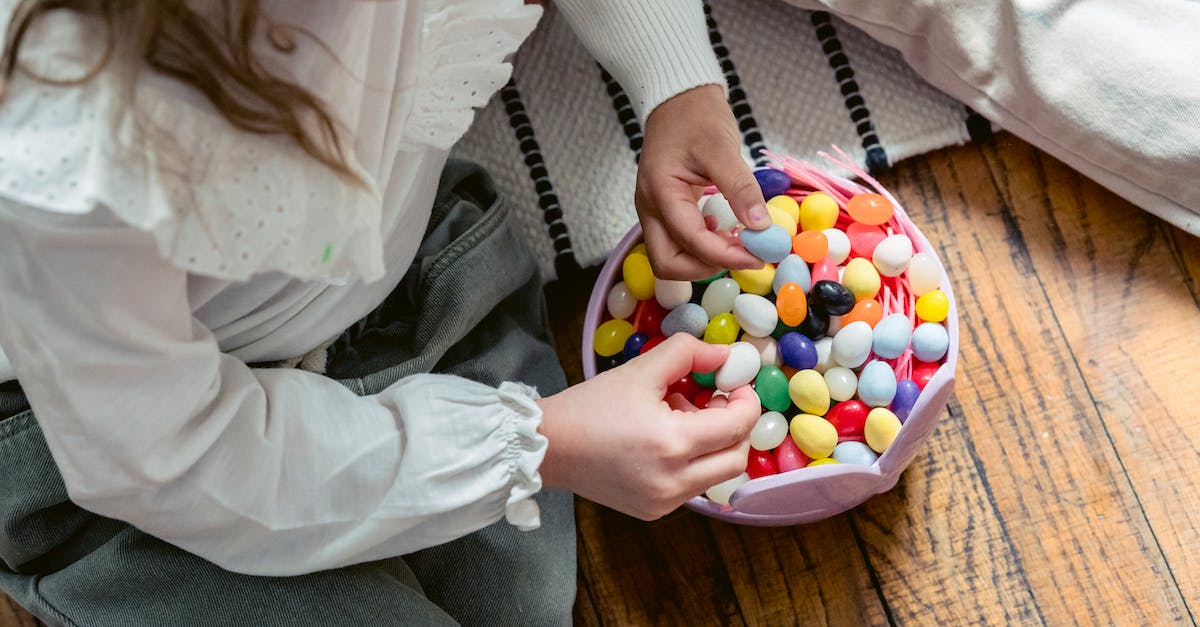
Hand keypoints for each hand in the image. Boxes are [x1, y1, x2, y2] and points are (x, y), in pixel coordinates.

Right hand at [537, 334, 760, 519]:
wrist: (549, 447)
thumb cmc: (591, 406)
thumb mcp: (641, 370)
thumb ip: (687, 353)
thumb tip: (724, 355)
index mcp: (673, 444)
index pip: (737, 426)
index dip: (746, 401)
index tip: (735, 384)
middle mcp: (674, 481)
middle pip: (737, 458)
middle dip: (735, 427)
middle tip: (713, 401)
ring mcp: (665, 503)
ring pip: (717, 475)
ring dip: (713, 445)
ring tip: (680, 419)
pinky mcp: (654, 512)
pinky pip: (692, 487)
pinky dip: (692, 462)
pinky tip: (663, 442)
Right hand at [635, 84, 771, 280]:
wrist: (678, 97)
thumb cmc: (696, 116)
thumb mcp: (722, 148)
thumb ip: (740, 189)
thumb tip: (761, 227)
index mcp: (660, 193)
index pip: (691, 240)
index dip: (726, 255)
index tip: (759, 256)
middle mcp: (650, 208)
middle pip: (668, 263)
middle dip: (706, 267)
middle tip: (743, 256)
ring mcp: (654, 211)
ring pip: (670, 257)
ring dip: (703, 260)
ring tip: (735, 243)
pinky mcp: (664, 210)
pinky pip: (677, 242)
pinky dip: (701, 247)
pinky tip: (723, 231)